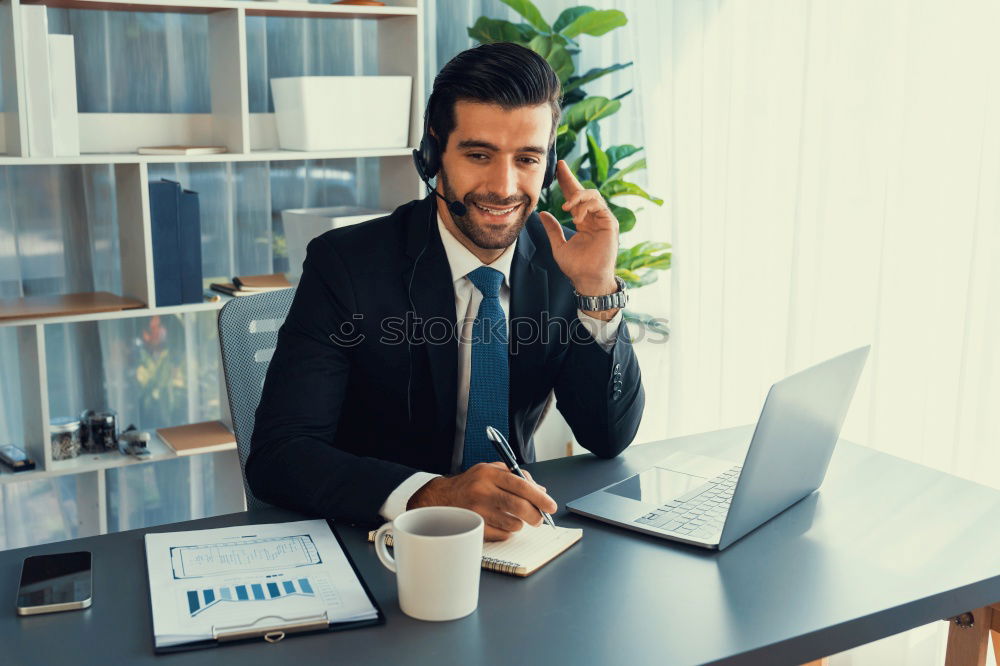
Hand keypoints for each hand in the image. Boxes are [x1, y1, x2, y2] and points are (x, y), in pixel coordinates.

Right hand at [406, 462, 557, 541]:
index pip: (521, 485)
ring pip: (513, 524)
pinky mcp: (474, 528)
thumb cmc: (471, 484)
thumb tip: (541, 491)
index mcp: (488, 474)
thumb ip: (517, 476)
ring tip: (513, 517)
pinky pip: (502, 535)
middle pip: (519, 507)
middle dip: (536, 515)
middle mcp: (482, 492)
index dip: (540, 498)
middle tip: (539, 519)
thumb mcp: (490, 471)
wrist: (441, 499)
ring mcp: (477, 512)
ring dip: (519, 523)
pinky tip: (499, 523)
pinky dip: (507, 531)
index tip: (551, 506)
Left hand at [538, 160, 618, 300]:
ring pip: (592, 195)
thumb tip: (542, 213)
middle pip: (583, 191)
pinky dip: (585, 206)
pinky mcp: (610, 223)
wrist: (588, 279)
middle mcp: (594, 218)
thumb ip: (553, 229)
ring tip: (566, 207)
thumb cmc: (576, 267)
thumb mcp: (559, 245)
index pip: (574, 198)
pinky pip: (599, 205)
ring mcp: (603, 219)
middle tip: (560, 166)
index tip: (557, 170)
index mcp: (584, 221)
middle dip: (571, 178)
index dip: (566, 183)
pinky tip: (576, 216)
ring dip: (577, 197)